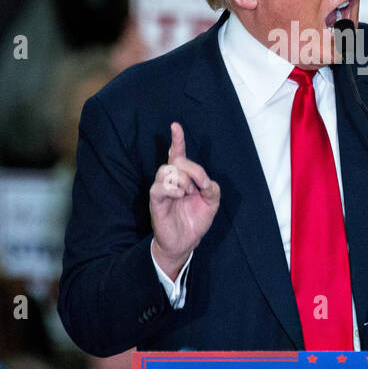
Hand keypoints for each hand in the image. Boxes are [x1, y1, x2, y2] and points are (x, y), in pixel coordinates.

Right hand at [150, 122, 219, 278]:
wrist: (185, 242)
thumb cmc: (195, 220)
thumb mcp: (211, 203)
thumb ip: (212, 188)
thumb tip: (205, 181)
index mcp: (183, 178)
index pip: (177, 154)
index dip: (177, 140)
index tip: (175, 126)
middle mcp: (170, 181)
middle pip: (176, 161)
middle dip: (191, 169)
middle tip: (197, 187)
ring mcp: (162, 190)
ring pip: (167, 170)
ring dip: (182, 180)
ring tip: (187, 193)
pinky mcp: (155, 201)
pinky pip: (159, 187)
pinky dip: (173, 189)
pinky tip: (180, 196)